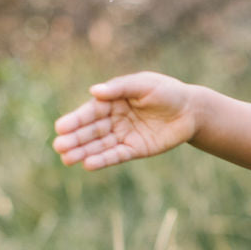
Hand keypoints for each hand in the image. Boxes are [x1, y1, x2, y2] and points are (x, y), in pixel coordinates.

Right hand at [53, 71, 196, 169]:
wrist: (191, 110)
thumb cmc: (167, 92)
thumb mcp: (144, 85)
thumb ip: (120, 88)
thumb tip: (94, 91)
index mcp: (113, 100)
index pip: (90, 112)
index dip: (76, 120)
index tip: (60, 127)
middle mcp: (115, 119)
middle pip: (91, 130)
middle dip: (75, 138)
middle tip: (58, 146)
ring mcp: (124, 135)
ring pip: (100, 145)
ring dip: (83, 152)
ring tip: (66, 159)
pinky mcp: (135, 149)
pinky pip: (116, 155)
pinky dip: (103, 160)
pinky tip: (88, 164)